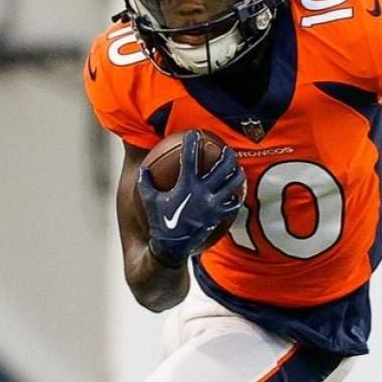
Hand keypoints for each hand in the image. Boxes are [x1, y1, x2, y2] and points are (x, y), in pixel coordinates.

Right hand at [138, 133, 246, 263]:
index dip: (192, 144)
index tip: (194, 133)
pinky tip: (238, 191)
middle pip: (222, 169)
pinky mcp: (219, 216)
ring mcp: (213, 205)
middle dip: (227, 156)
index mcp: (185, 186)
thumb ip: (146, 183)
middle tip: (227, 149)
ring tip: (237, 168)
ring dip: (237, 174)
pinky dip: (237, 195)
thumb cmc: (159, 222)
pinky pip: (234, 203)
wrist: (172, 247)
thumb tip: (143, 168)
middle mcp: (202, 194)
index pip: (189, 159)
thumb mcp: (149, 200)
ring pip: (233, 184)